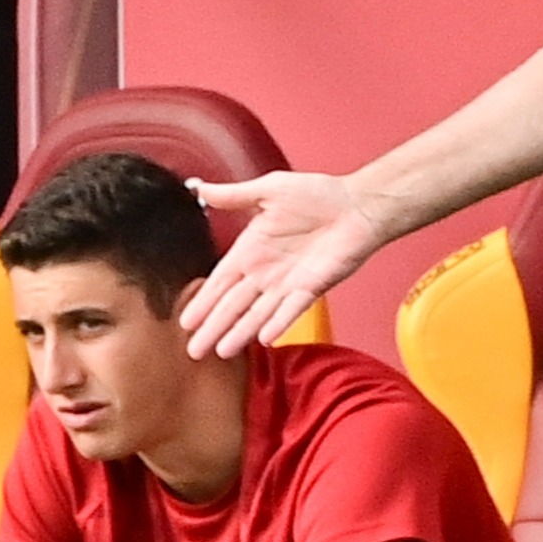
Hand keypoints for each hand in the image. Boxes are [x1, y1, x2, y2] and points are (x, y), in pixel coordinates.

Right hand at [179, 171, 397, 358]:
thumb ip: (235, 196)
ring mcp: (288, 283)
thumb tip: (201, 189)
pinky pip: (292, 308)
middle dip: (213, 327)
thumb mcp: (269, 190)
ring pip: (258, 314)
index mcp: (251, 250)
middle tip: (194, 351)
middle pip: (233, 305)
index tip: (185, 322)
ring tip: (220, 352)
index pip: (220, 282)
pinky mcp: (313, 287)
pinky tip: (264, 338)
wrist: (358, 204)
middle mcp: (265, 272)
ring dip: (239, 332)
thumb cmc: (318, 195)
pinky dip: (279, 322)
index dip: (203, 301)